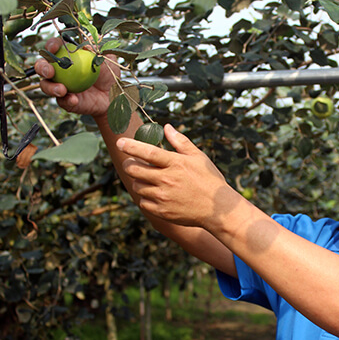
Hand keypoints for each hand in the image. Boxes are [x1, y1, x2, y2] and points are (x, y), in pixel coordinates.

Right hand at [34, 38, 118, 118]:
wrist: (115, 95)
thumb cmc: (110, 73)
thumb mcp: (107, 58)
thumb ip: (97, 49)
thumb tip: (87, 44)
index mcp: (67, 55)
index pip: (54, 47)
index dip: (51, 45)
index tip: (54, 47)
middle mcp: (59, 70)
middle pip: (42, 66)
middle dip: (42, 67)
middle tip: (50, 72)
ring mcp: (61, 86)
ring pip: (45, 85)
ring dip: (50, 87)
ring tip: (62, 90)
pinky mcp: (66, 101)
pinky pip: (61, 101)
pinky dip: (66, 100)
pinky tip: (73, 99)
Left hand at [117, 124, 242, 228]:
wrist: (218, 209)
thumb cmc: (209, 180)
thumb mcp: (198, 157)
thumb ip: (180, 142)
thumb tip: (166, 127)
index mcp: (175, 164)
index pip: (147, 152)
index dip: (131, 146)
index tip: (120, 142)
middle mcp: (167, 180)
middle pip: (134, 170)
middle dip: (129, 164)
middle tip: (132, 163)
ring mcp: (163, 197)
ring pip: (137, 186)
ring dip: (139, 181)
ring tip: (149, 180)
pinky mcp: (162, 211)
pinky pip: (143, 202)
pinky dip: (145, 198)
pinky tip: (155, 194)